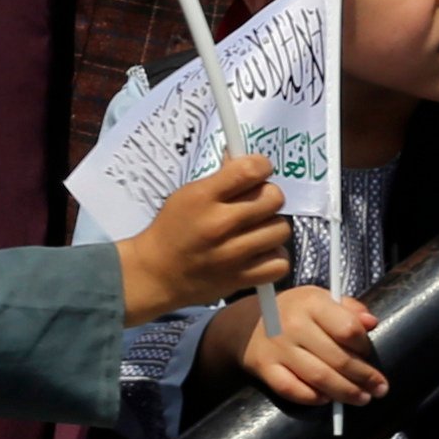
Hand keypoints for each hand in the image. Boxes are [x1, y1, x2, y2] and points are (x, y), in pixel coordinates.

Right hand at [117, 154, 291, 322]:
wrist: (157, 273)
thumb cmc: (173, 229)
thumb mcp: (187, 194)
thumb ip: (221, 178)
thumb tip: (250, 161)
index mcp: (203, 197)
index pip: (250, 170)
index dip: (261, 166)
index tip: (258, 171)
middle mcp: (220, 224)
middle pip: (273, 198)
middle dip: (268, 196)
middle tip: (256, 203)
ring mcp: (232, 254)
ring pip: (281, 229)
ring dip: (272, 227)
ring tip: (256, 230)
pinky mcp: (241, 278)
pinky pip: (280, 262)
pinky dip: (274, 257)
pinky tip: (260, 252)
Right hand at [237, 286, 385, 409]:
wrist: (245, 323)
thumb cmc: (293, 311)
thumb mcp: (318, 299)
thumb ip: (348, 308)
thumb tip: (372, 323)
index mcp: (311, 302)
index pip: (347, 329)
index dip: (364, 346)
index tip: (370, 355)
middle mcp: (293, 324)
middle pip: (338, 358)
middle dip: (364, 377)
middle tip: (380, 388)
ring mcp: (277, 348)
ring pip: (319, 378)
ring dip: (345, 392)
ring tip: (362, 398)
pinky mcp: (264, 368)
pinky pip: (292, 390)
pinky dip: (312, 398)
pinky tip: (326, 399)